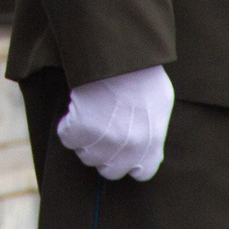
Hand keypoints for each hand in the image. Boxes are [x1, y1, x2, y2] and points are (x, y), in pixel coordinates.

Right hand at [56, 64, 173, 180]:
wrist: (119, 56)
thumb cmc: (142, 74)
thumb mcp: (161, 104)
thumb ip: (155, 131)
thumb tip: (147, 144)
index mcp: (151, 144)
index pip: (142, 172)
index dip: (131, 163)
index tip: (123, 151)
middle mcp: (129, 148)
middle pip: (109, 171)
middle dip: (104, 155)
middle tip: (101, 134)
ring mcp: (104, 141)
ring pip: (86, 156)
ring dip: (85, 141)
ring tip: (90, 117)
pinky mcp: (81, 129)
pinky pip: (67, 138)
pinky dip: (68, 127)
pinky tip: (76, 111)